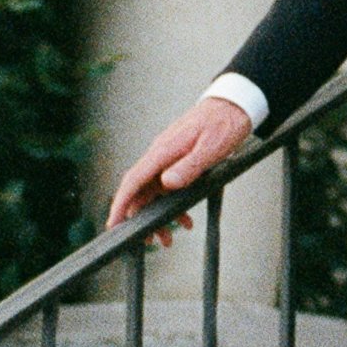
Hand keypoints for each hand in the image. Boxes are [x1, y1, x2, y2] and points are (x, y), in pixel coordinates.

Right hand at [107, 94, 254, 235]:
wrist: (233, 105)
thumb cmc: (224, 123)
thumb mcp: (211, 148)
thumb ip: (189, 167)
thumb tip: (167, 183)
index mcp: (164, 150)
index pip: (134, 179)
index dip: (121, 203)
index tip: (113, 223)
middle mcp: (161, 154)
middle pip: (140, 190)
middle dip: (140, 218)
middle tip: (148, 240)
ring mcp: (167, 157)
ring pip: (153, 193)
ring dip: (158, 216)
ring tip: (168, 239)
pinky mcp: (176, 160)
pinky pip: (167, 187)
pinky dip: (172, 206)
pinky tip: (185, 219)